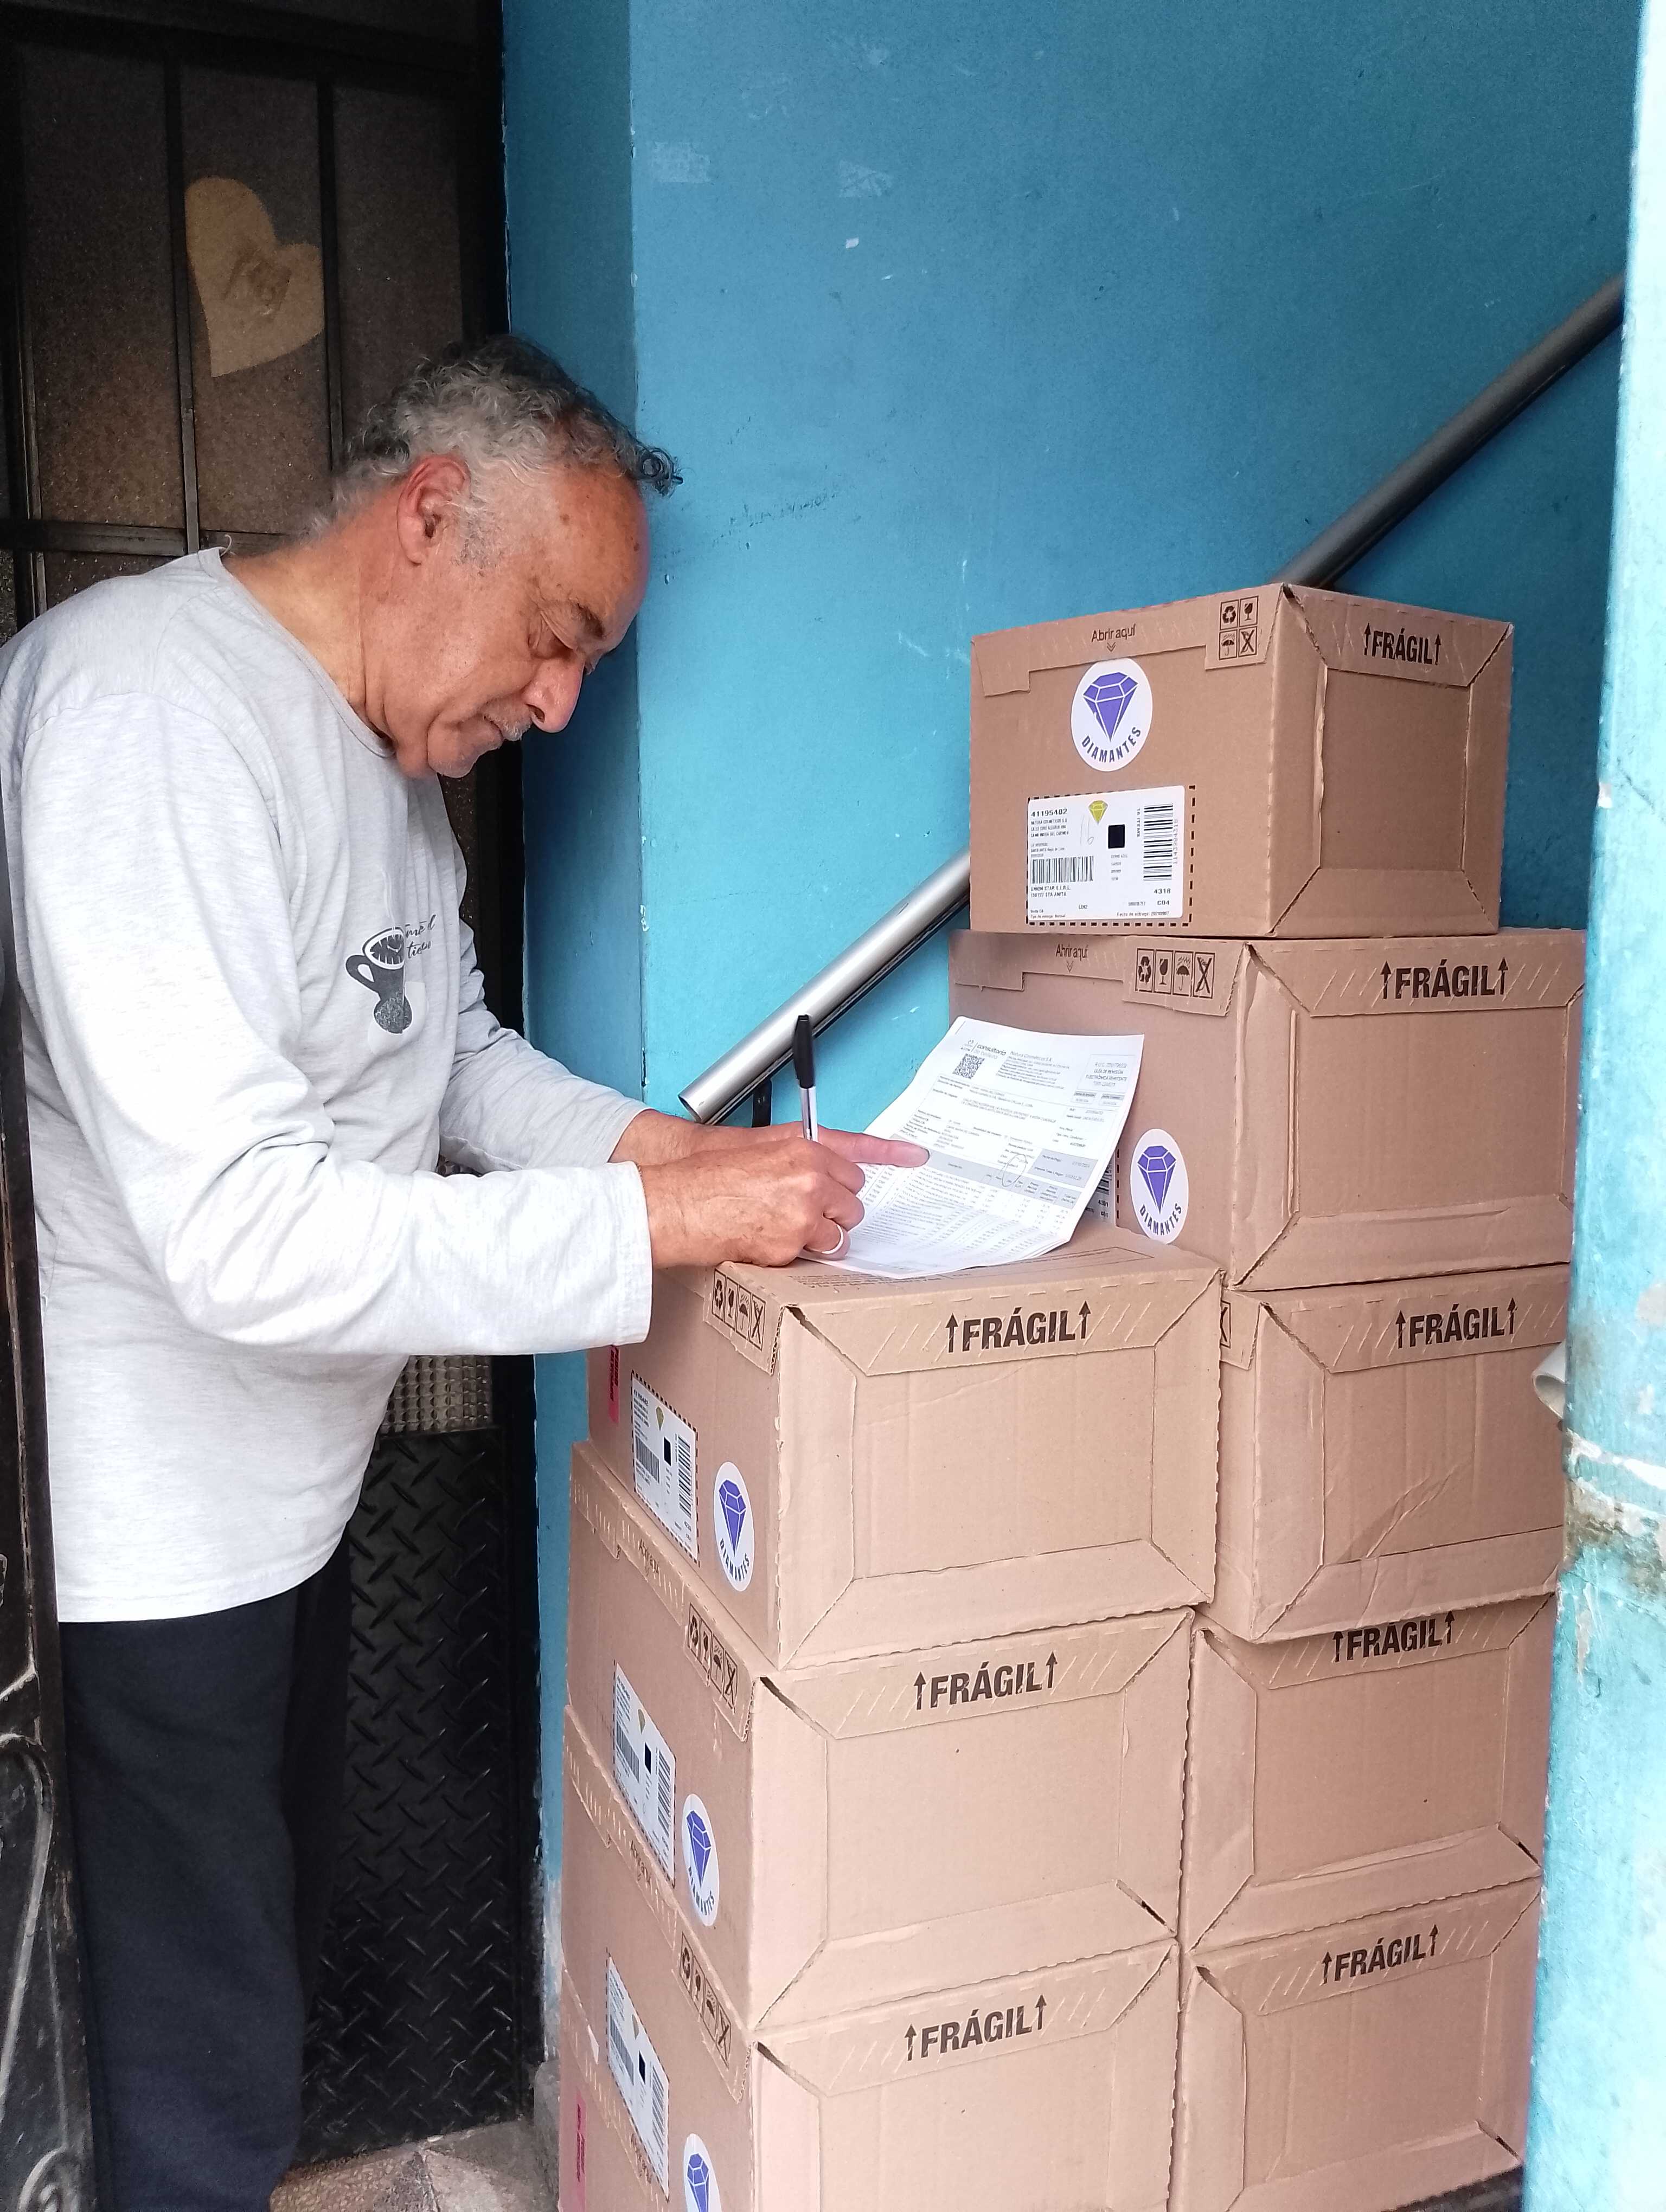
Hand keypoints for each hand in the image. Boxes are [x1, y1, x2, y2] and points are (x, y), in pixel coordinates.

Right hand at [635, 1123, 927, 1269]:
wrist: (679, 1201)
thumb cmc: (709, 1174)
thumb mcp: (760, 1148)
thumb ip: (799, 1155)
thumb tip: (825, 1169)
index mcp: (803, 1147)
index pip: (859, 1151)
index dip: (892, 1153)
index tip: (917, 1155)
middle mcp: (810, 1176)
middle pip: (852, 1200)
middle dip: (834, 1210)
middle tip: (803, 1210)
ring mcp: (803, 1210)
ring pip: (839, 1233)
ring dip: (819, 1236)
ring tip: (781, 1228)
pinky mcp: (792, 1242)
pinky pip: (813, 1254)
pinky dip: (794, 1253)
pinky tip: (767, 1239)